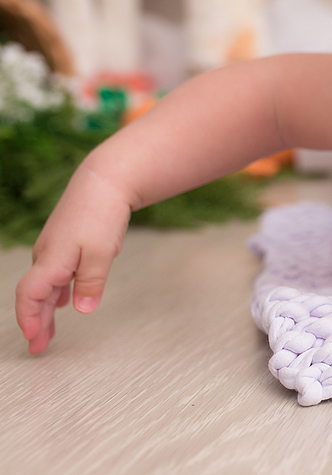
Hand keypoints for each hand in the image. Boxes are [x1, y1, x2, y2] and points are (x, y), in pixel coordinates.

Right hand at [14, 162, 132, 353]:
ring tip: (48, 332)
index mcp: (51, 260)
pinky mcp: (65, 243)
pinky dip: (56, 292)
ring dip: (45, 310)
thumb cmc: (101, 213)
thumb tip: (82, 309)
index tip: (33, 339)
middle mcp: (47, 255)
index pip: (29, 296)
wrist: (105, 181)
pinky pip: (55, 274)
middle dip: (35, 322)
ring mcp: (54, 249)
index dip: (28, 319)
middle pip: (35, 295)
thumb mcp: (101, 253)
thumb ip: (91, 283)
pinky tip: (62, 301)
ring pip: (44, 285)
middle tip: (38, 347)